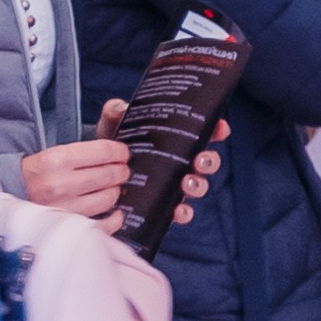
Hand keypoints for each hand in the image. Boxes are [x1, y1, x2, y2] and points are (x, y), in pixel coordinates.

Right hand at [21, 136, 129, 224]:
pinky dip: (113, 219)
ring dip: (115, 191)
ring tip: (111, 187)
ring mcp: (65, 208)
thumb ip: (85, 152)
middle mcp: (61, 184)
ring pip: (109, 198)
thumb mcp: (55, 153)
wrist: (12, 195)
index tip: (123, 154)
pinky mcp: (68, 226)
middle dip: (121, 171)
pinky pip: (102, 225)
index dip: (120, 152)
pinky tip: (115, 213)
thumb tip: (118, 154)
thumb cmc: (38, 173)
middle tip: (121, 170)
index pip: (104, 152)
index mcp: (57, 160)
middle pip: (110, 175)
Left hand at [85, 106, 222, 233]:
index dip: (217, 130)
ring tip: (186, 184)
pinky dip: (184, 213)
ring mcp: (175, 184)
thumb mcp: (114, 123)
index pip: (205, 132)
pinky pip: (182, 212)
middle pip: (207, 161)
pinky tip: (177, 211)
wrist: (99, 168)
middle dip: (209, 161)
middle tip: (199, 160)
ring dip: (198, 186)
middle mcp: (181, 162)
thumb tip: (119, 107)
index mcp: (177, 139)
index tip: (221, 128)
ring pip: (199, 186)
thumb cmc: (114, 142)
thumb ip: (115, 111)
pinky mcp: (164, 204)